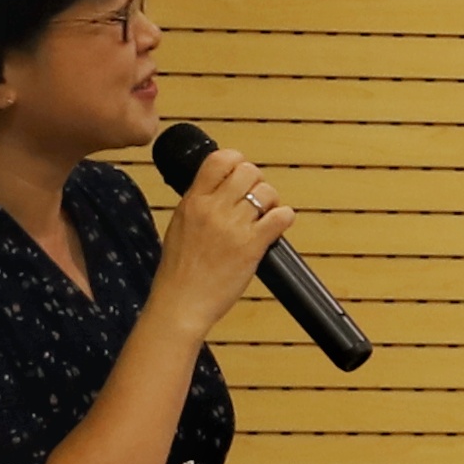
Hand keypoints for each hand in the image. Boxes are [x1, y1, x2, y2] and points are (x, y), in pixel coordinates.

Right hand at [149, 142, 295, 317]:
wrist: (180, 304)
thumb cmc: (178, 272)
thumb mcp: (179, 225)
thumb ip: (198, 203)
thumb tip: (219, 186)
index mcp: (193, 201)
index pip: (219, 159)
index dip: (237, 161)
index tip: (241, 173)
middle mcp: (213, 209)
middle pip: (249, 171)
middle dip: (258, 182)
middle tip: (256, 199)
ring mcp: (233, 227)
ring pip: (266, 192)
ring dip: (272, 202)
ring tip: (265, 216)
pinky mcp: (252, 246)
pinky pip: (281, 216)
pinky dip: (284, 218)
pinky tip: (276, 227)